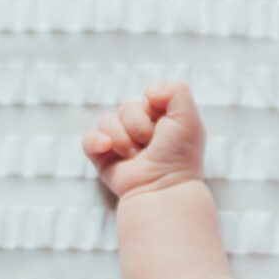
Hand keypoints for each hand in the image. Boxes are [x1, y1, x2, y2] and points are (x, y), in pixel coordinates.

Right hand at [82, 80, 206, 201]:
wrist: (162, 187)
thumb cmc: (179, 155)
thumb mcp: (188, 118)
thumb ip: (177, 91)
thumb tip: (149, 91)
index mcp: (164, 119)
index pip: (148, 96)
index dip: (155, 108)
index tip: (166, 125)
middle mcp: (142, 129)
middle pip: (127, 107)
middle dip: (139, 126)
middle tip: (152, 145)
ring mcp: (121, 142)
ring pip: (107, 120)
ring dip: (123, 139)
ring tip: (136, 157)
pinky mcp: (103, 157)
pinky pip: (89, 138)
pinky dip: (97, 141)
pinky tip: (108, 148)